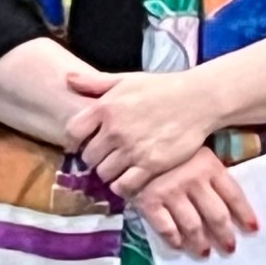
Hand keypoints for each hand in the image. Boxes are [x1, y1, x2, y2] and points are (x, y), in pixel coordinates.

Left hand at [66, 68, 220, 195]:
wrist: (198, 99)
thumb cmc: (161, 87)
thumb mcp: (126, 79)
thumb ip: (95, 82)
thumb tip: (67, 78)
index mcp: (105, 107)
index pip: (72, 132)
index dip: (74, 141)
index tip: (82, 144)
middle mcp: (115, 130)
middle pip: (88, 157)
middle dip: (94, 158)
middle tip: (105, 156)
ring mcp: (133, 149)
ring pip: (104, 173)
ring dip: (108, 173)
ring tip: (118, 167)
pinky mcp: (151, 165)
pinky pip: (124, 185)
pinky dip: (123, 185)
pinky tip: (128, 178)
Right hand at [130, 148, 258, 257]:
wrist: (130, 142)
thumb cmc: (166, 148)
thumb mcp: (194, 152)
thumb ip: (210, 174)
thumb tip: (230, 204)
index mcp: (209, 165)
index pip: (234, 195)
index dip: (245, 214)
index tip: (253, 229)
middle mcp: (193, 180)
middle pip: (216, 215)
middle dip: (224, 235)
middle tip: (229, 248)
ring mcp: (170, 192)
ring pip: (193, 226)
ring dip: (200, 243)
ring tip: (204, 252)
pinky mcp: (149, 201)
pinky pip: (166, 228)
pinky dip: (174, 240)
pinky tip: (179, 245)